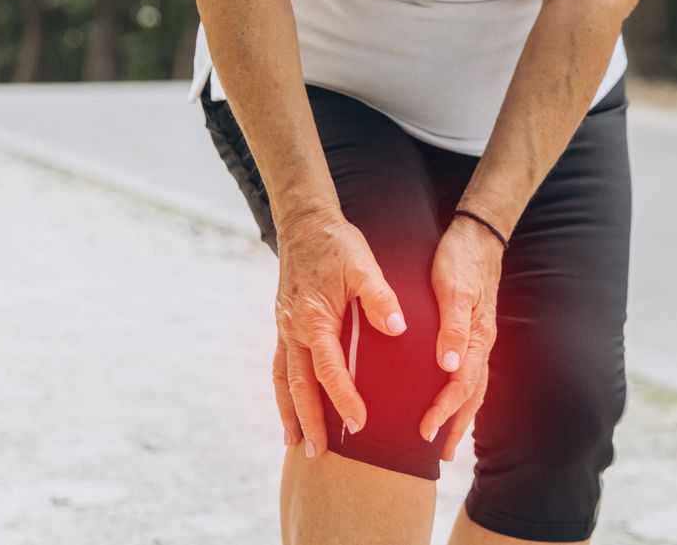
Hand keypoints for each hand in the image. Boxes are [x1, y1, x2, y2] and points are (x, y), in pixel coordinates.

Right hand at [271, 208, 409, 456]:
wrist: (305, 223)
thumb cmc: (337, 244)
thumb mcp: (363, 265)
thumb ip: (379, 298)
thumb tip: (397, 329)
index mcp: (314, 319)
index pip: (329, 369)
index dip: (343, 398)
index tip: (359, 423)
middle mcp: (293, 329)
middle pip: (298, 386)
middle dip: (309, 421)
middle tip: (318, 453)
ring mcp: (284, 328)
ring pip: (282, 380)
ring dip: (289, 413)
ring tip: (296, 443)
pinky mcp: (283, 325)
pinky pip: (279, 366)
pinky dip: (282, 391)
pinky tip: (289, 406)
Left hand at [419, 212, 506, 460]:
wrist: (478, 233)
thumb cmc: (461, 259)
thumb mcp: (454, 289)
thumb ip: (454, 327)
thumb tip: (450, 366)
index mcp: (478, 335)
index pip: (462, 385)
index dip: (444, 410)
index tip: (425, 430)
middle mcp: (482, 341)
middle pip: (473, 393)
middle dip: (457, 424)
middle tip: (439, 452)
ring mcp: (480, 337)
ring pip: (475, 385)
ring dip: (462, 413)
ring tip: (448, 438)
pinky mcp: (473, 330)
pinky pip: (471, 371)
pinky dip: (463, 392)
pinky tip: (451, 396)